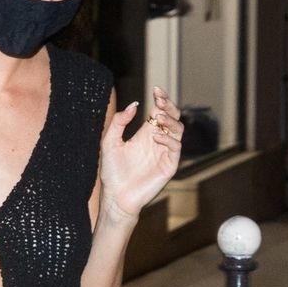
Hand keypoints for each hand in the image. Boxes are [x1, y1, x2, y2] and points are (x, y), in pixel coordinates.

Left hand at [99, 87, 183, 219]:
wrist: (116, 197)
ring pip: (178, 129)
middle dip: (169, 106)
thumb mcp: (109, 142)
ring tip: (157, 116)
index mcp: (146, 134)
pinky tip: (155, 136)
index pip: (159, 111)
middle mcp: (158, 141)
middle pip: (172, 117)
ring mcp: (165, 153)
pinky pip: (176, 147)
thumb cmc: (112, 172)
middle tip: (161, 99)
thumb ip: (119, 122)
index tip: (156, 89)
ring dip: (170, 120)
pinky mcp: (169, 165)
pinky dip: (168, 139)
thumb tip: (135, 104)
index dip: (161, 99)